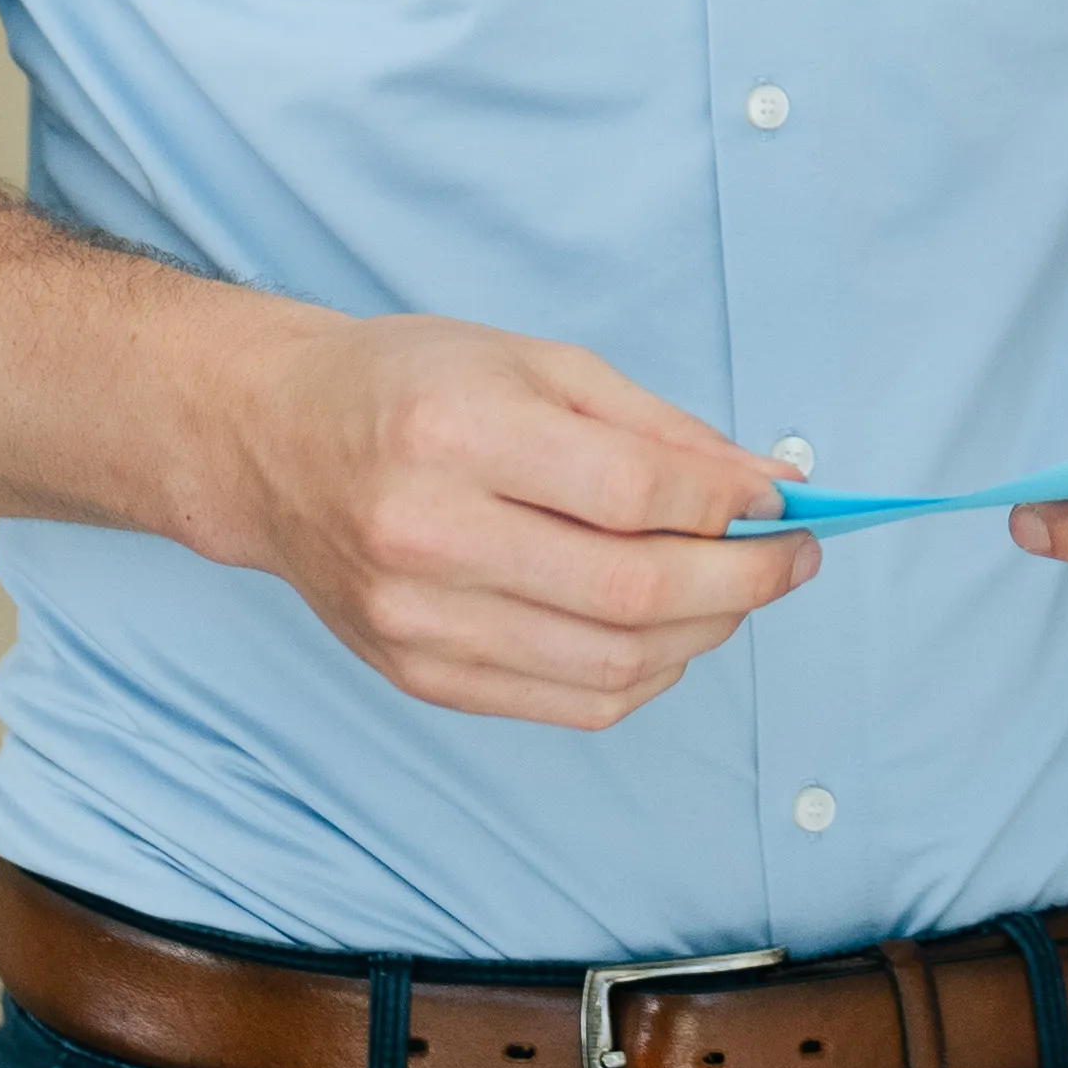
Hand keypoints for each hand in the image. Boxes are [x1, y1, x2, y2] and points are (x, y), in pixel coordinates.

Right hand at [202, 312, 805, 727]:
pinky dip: (644, 676)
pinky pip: (570, 704)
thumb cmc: (407, 389)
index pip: (632, 490)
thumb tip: (766, 487)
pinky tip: (666, 633)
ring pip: (612, 664)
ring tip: (733, 592)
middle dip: (742, 580)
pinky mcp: (418, 676)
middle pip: (632, 589)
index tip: (780, 499)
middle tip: (791, 558)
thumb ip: (656, 428)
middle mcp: (426, 534)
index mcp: (454, 432)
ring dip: (704, 634)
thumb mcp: (535, 363)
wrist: (275, 445)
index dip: (730, 503)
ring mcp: (418, 620)